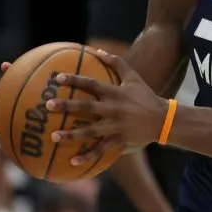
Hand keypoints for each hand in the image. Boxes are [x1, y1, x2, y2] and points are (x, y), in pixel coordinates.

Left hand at [45, 50, 166, 164]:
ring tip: (53, 136)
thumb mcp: (134, 77)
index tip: (58, 78)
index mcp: (115, 93)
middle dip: (67, 105)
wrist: (163, 119)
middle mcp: (113, 109)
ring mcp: (116, 126)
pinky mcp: (119, 140)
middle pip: (86, 107)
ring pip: (90, 131)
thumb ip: (116, 62)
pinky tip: (72, 161)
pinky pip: (101, 150)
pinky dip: (87, 156)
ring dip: (71, 134)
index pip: (92, 84)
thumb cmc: (146, 96)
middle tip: (48, 105)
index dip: (75, 80)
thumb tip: (97, 50)